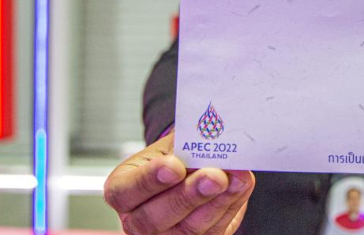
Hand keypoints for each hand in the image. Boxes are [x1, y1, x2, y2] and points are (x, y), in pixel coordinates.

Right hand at [104, 131, 254, 234]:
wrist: (193, 172)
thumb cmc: (177, 157)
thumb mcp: (174, 144)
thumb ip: (187, 144)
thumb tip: (212, 138)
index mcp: (123, 190)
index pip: (125, 191)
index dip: (150, 180)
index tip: (175, 166)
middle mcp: (137, 220)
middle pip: (155, 218)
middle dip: (189, 195)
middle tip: (215, 176)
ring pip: (188, 229)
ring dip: (218, 202)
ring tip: (236, 178)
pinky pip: (213, 231)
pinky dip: (230, 207)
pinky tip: (240, 187)